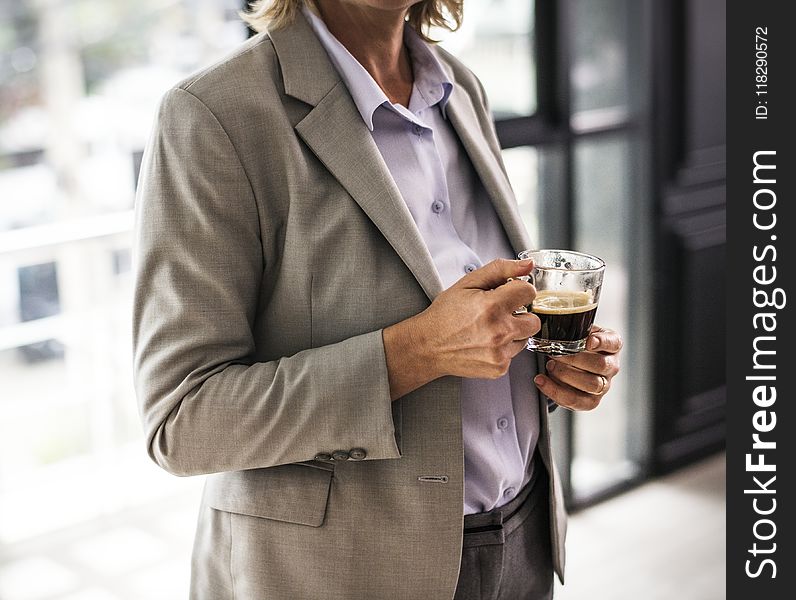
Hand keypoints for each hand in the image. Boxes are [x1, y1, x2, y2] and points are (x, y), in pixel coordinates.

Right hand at [383, 259, 540, 398]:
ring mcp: (500, 353)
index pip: (529, 292)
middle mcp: (499, 331)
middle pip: (534, 320)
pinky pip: (514, 355)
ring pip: (525, 338)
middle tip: (500, 314)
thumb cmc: (445, 314)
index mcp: (492, 306)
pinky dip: (504, 349)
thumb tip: (528, 265)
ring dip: (513, 332)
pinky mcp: (499, 368)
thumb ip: (500, 269)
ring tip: (490, 329)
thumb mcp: (468, 283)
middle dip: (521, 314)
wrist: (428, 346)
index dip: (519, 291)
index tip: (509, 294)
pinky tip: (485, 343)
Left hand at [533, 325, 622, 409]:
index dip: (602, 342)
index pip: (613, 342)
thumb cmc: (574, 345)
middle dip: (575, 359)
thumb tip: (557, 326)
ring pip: (591, 384)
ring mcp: (603, 385)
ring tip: (549, 365)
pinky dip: (555, 391)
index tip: (589, 341)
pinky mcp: (591, 401)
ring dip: (566, 375)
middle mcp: (611, 366)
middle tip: (555, 354)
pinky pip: (576, 401)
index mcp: (611, 345)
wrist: (568, 363)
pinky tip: (541, 380)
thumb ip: (574, 328)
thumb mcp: (578, 332)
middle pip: (601, 365)